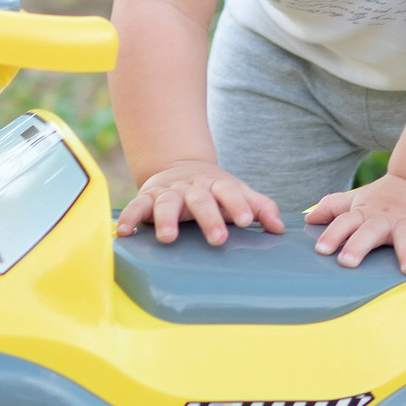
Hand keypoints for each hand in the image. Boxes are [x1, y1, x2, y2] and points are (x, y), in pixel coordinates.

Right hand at [116, 162, 282, 245]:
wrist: (178, 167)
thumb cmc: (214, 190)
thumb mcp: (238, 193)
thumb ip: (260, 208)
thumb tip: (280, 228)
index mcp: (217, 185)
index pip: (230, 192)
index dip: (239, 205)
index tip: (246, 221)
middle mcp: (193, 188)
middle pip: (201, 200)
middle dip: (209, 218)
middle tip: (218, 238)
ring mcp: (169, 193)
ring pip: (168, 203)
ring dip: (167, 219)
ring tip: (169, 238)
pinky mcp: (147, 198)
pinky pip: (136, 207)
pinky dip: (129, 218)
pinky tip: (124, 232)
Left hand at [306, 173, 405, 274]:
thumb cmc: (384, 200)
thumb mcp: (358, 201)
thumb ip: (334, 208)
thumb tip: (308, 218)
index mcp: (365, 215)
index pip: (345, 223)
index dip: (333, 234)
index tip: (322, 250)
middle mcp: (385, 219)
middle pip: (370, 231)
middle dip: (359, 245)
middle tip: (348, 261)